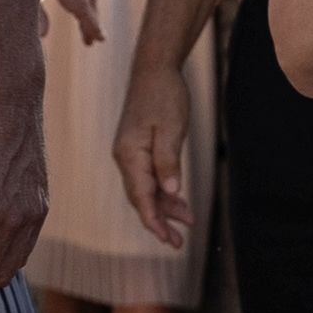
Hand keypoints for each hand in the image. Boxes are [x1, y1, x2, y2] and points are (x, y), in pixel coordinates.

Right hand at [115, 67, 196, 250]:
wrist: (155, 69)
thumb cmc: (163, 95)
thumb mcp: (170, 128)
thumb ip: (168, 161)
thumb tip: (169, 191)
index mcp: (130, 155)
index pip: (140, 197)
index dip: (154, 221)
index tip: (166, 239)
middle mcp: (126, 158)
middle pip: (141, 198)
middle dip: (159, 221)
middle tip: (178, 243)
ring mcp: (131, 154)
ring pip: (146, 190)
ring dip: (165, 207)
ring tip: (187, 223)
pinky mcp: (139, 149)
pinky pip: (150, 178)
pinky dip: (164, 191)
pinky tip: (179, 201)